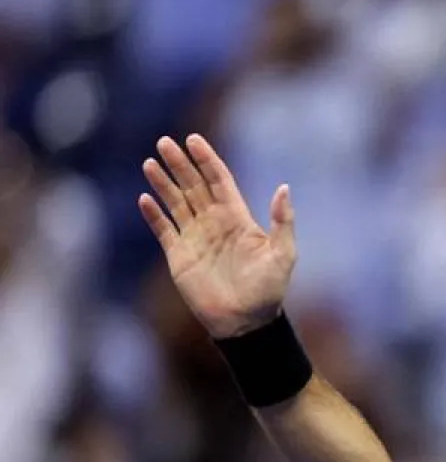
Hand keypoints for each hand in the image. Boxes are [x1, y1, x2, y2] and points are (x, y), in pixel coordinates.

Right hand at [138, 134, 295, 338]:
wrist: (246, 321)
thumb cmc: (269, 289)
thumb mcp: (283, 253)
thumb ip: (283, 221)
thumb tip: (284, 188)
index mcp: (238, 218)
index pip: (219, 181)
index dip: (207, 160)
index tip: (194, 140)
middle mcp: (214, 223)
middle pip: (193, 185)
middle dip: (180, 164)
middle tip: (165, 141)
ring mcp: (195, 238)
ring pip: (176, 202)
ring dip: (163, 183)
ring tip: (151, 162)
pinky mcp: (179, 256)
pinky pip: (164, 230)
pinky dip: (154, 215)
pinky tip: (145, 198)